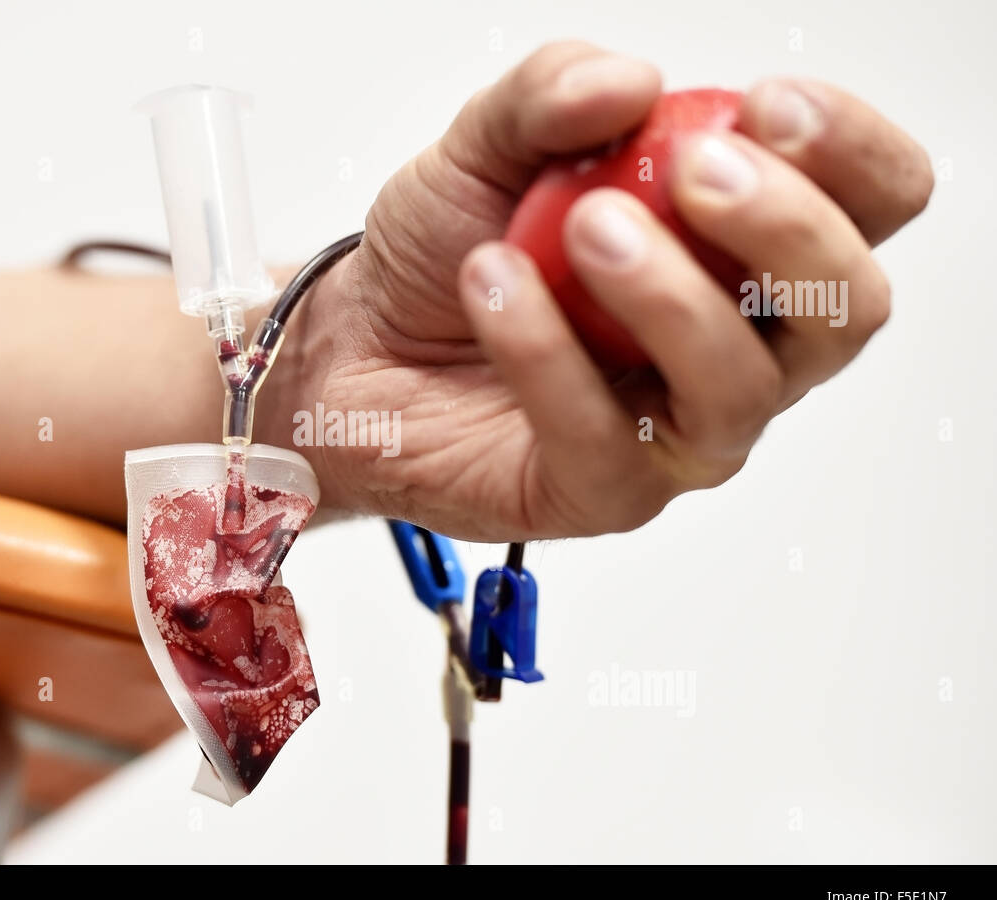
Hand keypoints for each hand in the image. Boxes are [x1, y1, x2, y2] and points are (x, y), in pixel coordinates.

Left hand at [273, 41, 933, 540]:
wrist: (355, 347)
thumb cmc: (445, 252)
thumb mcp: (488, 143)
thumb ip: (552, 96)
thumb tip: (630, 84)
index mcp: (740, 248)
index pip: (868, 203)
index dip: (849, 154)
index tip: (769, 108)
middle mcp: (734, 344)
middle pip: (845, 306)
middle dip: (784, 226)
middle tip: (692, 169)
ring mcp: (677, 429)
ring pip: (738, 384)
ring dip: (668, 294)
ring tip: (581, 227)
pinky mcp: (605, 491)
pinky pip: (606, 437)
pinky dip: (546, 352)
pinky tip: (494, 287)